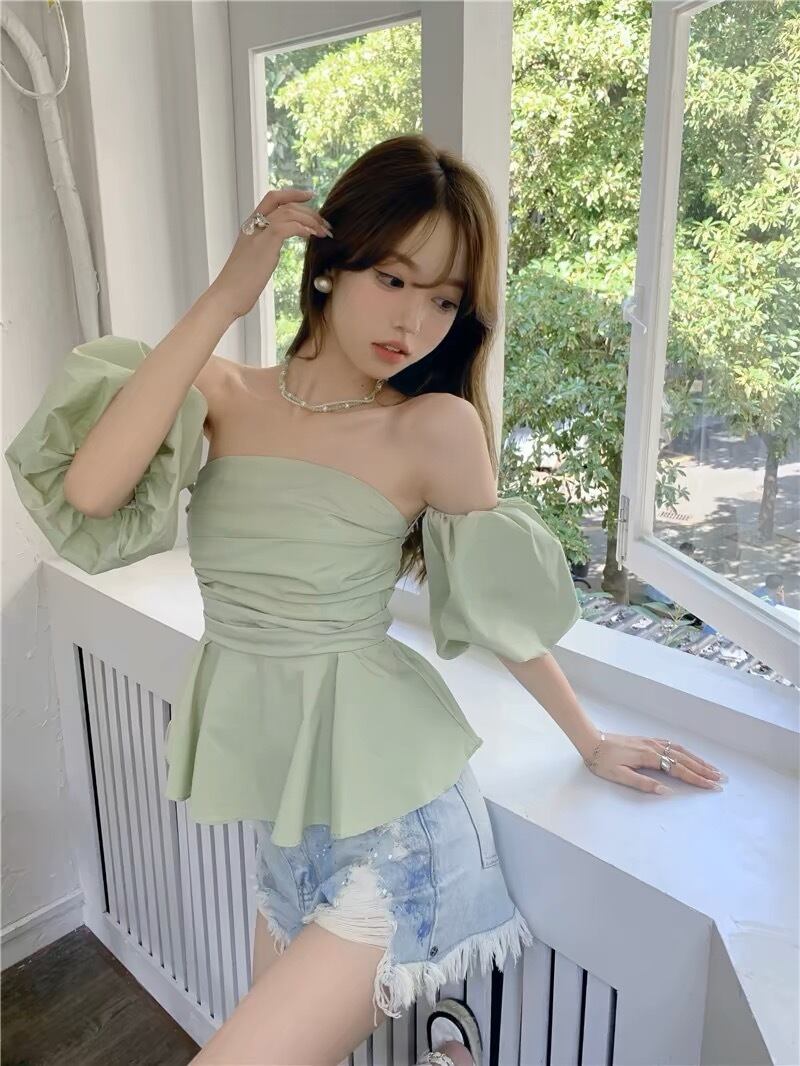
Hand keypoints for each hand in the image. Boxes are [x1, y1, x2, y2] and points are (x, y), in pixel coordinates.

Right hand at [207, 186, 333, 320]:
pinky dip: (302, 228)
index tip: (310, 196)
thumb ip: (264, 248)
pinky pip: (286, 226)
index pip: (272, 199)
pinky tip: (312, 236)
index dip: (293, 194)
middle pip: (284, 203)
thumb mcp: (254, 259)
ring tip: (324, 232)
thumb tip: (275, 250)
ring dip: (310, 220)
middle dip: (308, 210)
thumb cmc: (241, 285)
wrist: (227, 296)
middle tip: (325, 224)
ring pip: (287, 212)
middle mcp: (253, 225)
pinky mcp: (263, 245)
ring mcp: (257, 233)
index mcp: (251, 226)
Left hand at [583, 732, 725, 794]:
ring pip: (681, 751)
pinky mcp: (647, 739)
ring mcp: (652, 742)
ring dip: (698, 760)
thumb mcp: (620, 776)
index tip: (713, 786)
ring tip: (712, 768)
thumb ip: (643, 784)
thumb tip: (666, 791)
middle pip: (684, 759)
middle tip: (721, 778)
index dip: (697, 779)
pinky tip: (690, 755)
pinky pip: (672, 745)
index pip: (679, 770)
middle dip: (704, 770)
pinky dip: (685, 751)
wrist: (591, 741)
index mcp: (649, 757)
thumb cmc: (603, 761)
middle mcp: (654, 747)